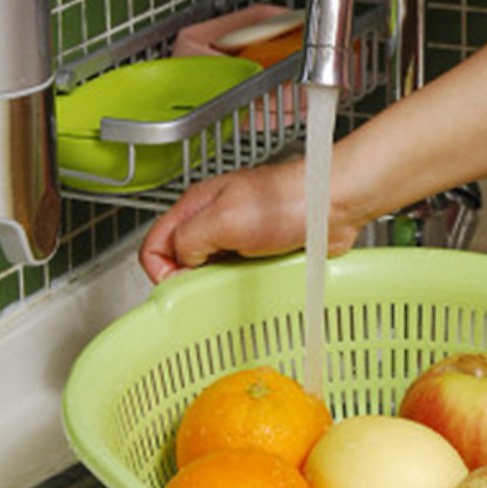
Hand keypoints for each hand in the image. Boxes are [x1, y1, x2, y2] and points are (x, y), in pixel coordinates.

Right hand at [137, 159, 363, 282]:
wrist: (331, 203)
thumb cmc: (287, 200)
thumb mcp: (224, 219)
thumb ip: (190, 239)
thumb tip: (179, 262)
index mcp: (196, 207)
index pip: (154, 244)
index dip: (161, 270)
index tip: (180, 287)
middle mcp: (212, 220)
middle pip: (181, 261)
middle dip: (190, 279)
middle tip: (211, 286)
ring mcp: (236, 236)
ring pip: (210, 270)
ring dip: (219, 282)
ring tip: (237, 280)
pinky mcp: (259, 251)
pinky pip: (239, 274)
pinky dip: (243, 283)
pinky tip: (256, 280)